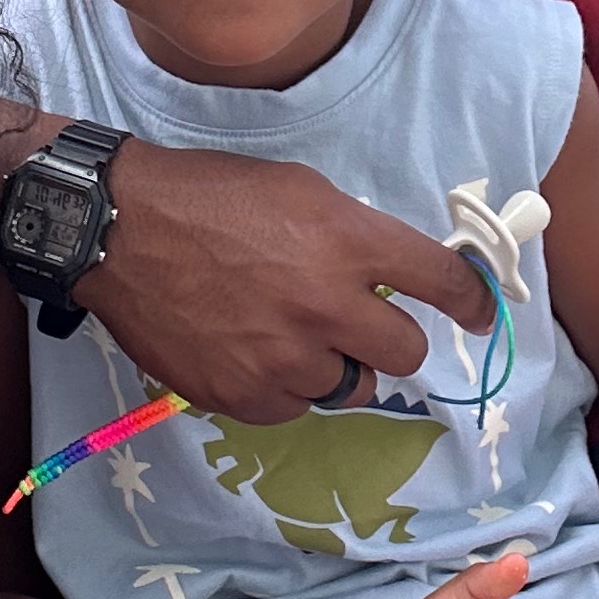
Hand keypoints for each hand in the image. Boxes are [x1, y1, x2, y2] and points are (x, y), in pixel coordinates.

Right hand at [83, 140, 490, 423]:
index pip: (443, 282)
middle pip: (407, 352)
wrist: (120, 229)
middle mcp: (328, 307)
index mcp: (349, 244)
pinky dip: (284, 386)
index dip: (472, 301)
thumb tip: (391, 275)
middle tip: (358, 322)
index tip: (478, 312)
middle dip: (389, 338)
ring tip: (292, 336)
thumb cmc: (210, 196)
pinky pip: (294, 407)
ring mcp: (285, 358)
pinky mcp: (244, 395)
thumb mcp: (299, 190)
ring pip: (350, 387)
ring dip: (335, 365)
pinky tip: (252, 350)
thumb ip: (354, 235)